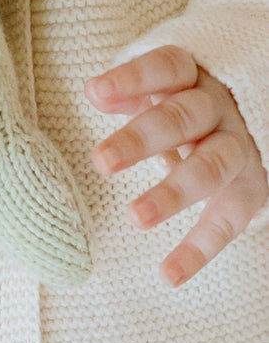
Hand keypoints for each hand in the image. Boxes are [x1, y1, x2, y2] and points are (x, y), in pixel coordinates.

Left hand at [85, 46, 267, 286]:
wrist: (243, 121)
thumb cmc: (178, 99)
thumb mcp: (155, 87)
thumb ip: (127, 90)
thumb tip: (93, 92)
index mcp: (191, 77)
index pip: (164, 68)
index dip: (131, 79)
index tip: (94, 93)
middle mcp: (218, 109)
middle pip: (182, 118)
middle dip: (141, 139)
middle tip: (101, 161)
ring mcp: (237, 148)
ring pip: (211, 167)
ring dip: (173, 193)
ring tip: (135, 217)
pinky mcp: (250, 190)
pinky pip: (227, 220)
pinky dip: (198, 250)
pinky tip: (168, 274)